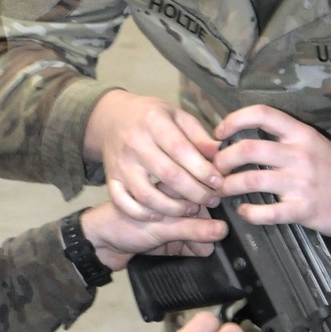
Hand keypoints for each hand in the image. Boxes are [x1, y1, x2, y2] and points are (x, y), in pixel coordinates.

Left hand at [81, 202, 226, 270]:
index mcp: (169, 188)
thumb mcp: (160, 226)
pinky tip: (200, 254)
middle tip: (220, 236)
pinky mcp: (166, 241)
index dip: (215, 202)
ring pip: (195, 230)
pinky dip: (194, 250)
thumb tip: (221, 231)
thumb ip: (191, 229)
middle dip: (211, 225)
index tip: (229, 214)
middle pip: (202, 213)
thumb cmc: (120, 224)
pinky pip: (186, 245)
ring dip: (202, 239)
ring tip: (208, 249)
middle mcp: (171, 204)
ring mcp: (168, 223)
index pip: (200, 190)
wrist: (96, 247)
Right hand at [85, 90, 222, 219]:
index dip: (202, 170)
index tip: (218, 182)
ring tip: (192, 209)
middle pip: (168, 175)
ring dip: (173, 208)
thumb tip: (220, 154)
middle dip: (195, 192)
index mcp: (153, 123)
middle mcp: (134, 143)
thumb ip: (198, 136)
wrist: (112, 118)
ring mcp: (121, 164)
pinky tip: (159, 215)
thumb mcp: (177, 116)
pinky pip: (123, 203)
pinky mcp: (111, 179)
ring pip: (147, 195)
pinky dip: (141, 213)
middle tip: (212, 199)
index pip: (181, 150)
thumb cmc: (152, 118)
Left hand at [214, 104, 330, 233]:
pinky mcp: (302, 209)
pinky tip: (244, 212)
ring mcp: (300, 183)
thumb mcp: (313, 143)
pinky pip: (266, 213)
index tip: (219, 134)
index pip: (262, 114)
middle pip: (247, 149)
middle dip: (222, 160)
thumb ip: (283, 140)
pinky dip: (248, 213)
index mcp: (300, 134)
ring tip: (223, 191)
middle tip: (216, 169)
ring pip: (250, 180)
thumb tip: (243, 139)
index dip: (234, 120)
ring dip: (228, 187)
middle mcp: (299, 154)